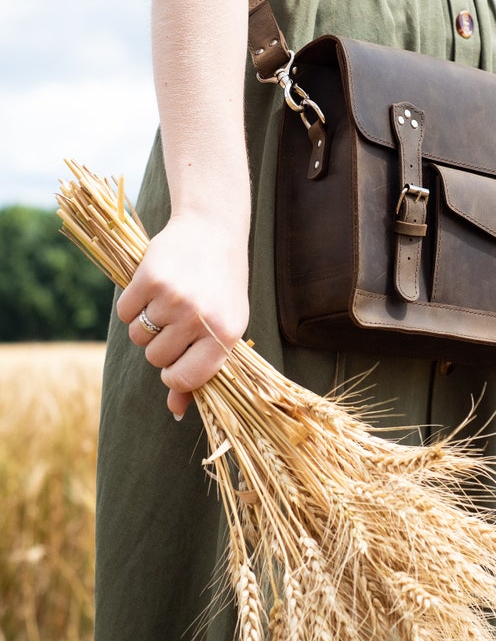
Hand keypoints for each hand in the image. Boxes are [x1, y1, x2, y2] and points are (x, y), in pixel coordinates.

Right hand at [117, 211, 249, 417]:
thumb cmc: (221, 287)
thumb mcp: (224, 327)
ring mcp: (174, 298)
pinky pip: (124, 313)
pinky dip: (131, 305)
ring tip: (167, 302)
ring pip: (138, 337)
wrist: (212, 230)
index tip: (174, 365)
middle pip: (156, 359)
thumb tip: (176, 410)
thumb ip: (202, 369)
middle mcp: (201, 318)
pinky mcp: (149, 278)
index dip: (173, 376)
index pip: (185, 379)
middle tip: (177, 320)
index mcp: (226, 334)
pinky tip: (152, 289)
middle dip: (160, 345)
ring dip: (145, 324)